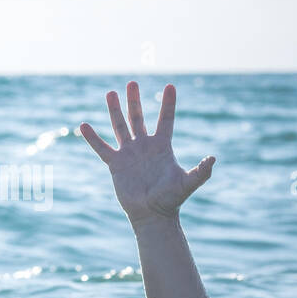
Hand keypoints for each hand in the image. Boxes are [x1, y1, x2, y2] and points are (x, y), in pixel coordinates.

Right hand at [79, 82, 215, 226]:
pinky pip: (102, 148)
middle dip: (135, 100)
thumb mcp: (188, 184)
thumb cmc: (171, 200)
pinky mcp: (115, 164)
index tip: (170, 86)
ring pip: (120, 127)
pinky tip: (84, 125)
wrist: (152, 215)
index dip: (168, 103)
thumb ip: (201, 172)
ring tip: (111, 93)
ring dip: (115, 110)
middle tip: (132, 82)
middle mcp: (145, 146)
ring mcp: (129, 153)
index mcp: (162, 146)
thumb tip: (212, 159)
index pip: (166, 119)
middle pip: (139, 117)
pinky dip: (93, 138)